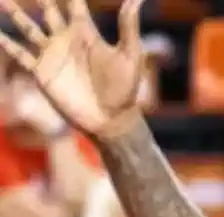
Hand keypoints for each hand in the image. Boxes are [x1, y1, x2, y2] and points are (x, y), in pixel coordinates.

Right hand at [0, 0, 145, 139]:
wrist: (111, 119)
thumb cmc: (125, 88)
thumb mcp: (130, 55)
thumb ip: (128, 26)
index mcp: (86, 33)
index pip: (74, 4)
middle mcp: (66, 39)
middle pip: (47, 10)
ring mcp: (52, 55)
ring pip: (28, 26)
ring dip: (15, 13)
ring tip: (2, 0)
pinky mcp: (42, 72)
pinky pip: (19, 53)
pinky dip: (6, 43)